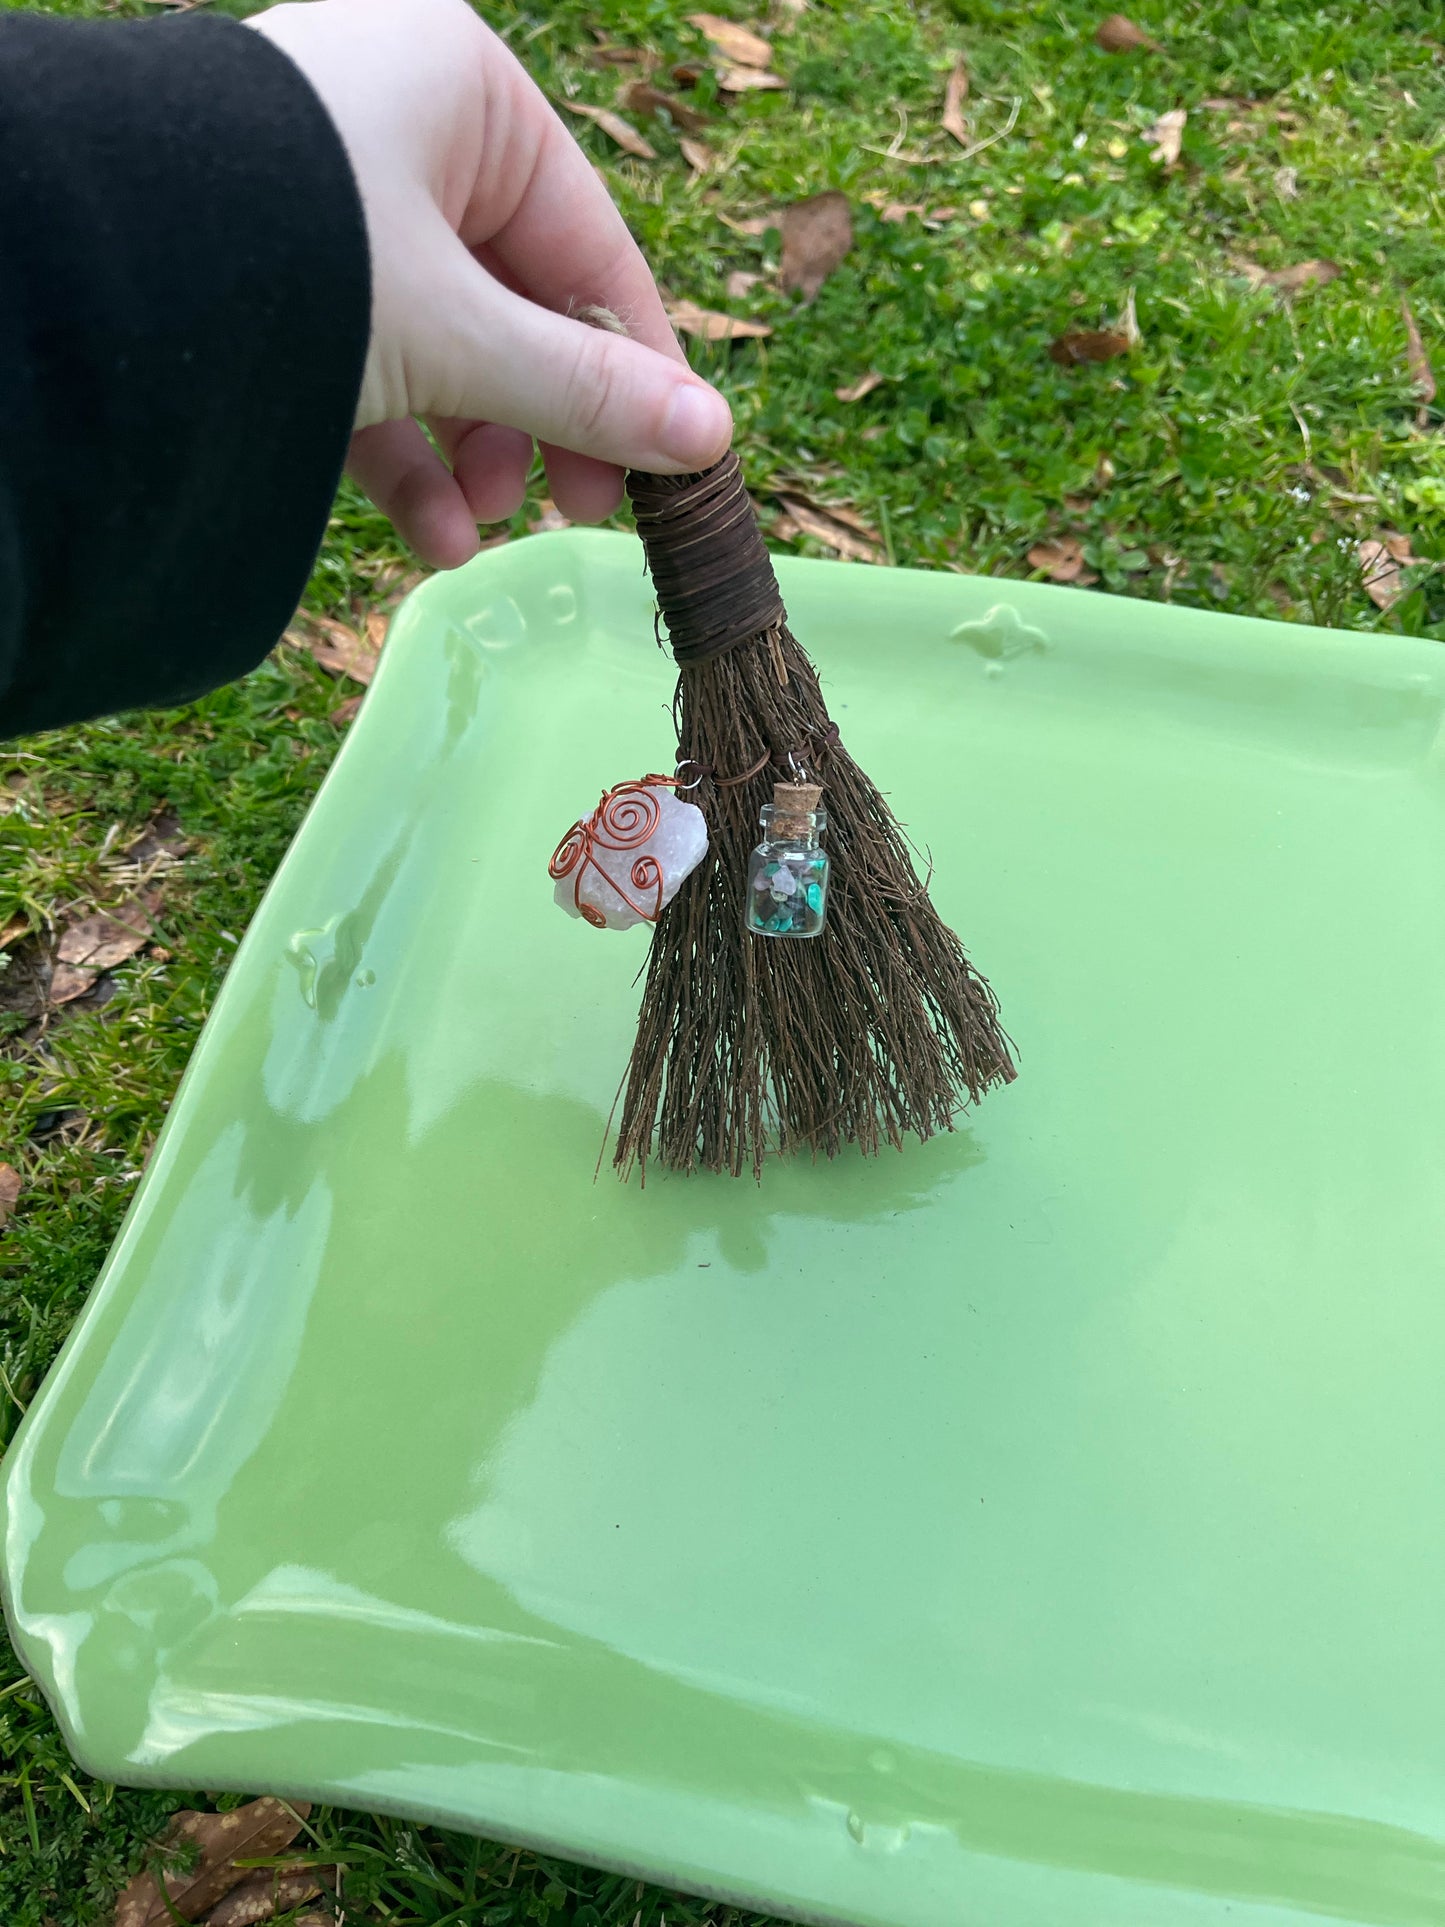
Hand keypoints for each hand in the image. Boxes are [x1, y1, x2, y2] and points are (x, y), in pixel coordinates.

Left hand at [247, 0, 732, 566]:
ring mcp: (331, 204)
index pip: (592, 245)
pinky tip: (425, 541)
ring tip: (475, 536)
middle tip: (572, 517)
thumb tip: (708, 442)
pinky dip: (401, 459)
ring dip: (472, 458)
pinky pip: (369, 370)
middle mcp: (401, 131)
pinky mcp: (274, 279)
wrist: (96, 283)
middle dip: (539, 429)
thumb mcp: (463, 335)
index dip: (638, 367)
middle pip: (519, 305)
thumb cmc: (301, 260)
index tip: (670, 466)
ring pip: (445, 349)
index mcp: (466, 93)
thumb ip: (589, 390)